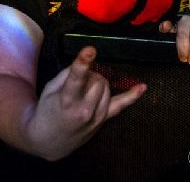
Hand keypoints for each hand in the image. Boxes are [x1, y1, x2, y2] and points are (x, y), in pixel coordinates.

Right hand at [25, 46, 145, 160]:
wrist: (49, 140)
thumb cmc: (47, 111)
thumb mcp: (49, 89)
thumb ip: (67, 74)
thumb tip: (85, 65)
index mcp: (67, 100)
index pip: (76, 78)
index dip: (83, 62)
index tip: (90, 49)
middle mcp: (85, 109)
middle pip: (97, 78)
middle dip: (89, 74)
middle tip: (78, 81)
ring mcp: (97, 116)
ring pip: (107, 86)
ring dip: (97, 82)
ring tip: (84, 89)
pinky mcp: (104, 120)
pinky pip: (121, 105)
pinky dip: (132, 96)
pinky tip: (142, 87)